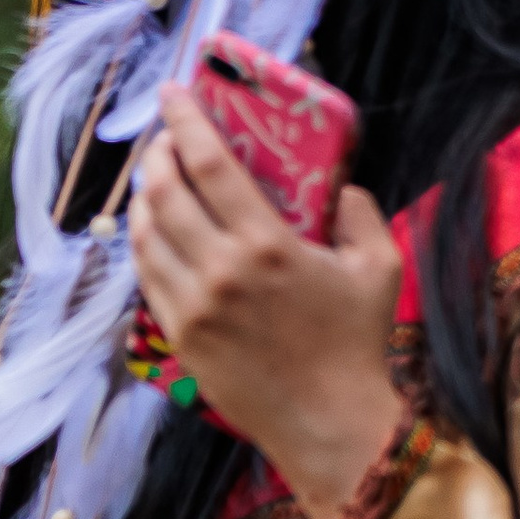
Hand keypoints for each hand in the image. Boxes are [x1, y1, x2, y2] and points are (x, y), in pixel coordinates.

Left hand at [132, 84, 405, 518]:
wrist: (328, 424)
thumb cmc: (356, 344)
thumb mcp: (376, 264)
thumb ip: (358, 212)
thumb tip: (339, 185)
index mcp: (265, 244)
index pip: (207, 165)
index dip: (184, 121)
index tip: (173, 94)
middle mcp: (218, 272)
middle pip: (164, 194)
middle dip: (157, 154)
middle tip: (163, 137)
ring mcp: (192, 309)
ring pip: (146, 237)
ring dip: (143, 199)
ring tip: (153, 179)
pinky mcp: (179, 340)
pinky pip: (148, 279)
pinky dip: (143, 246)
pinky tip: (152, 230)